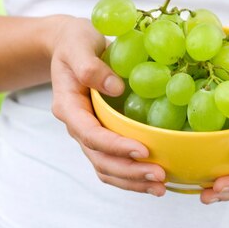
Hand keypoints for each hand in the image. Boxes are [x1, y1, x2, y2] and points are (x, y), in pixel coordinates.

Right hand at [49, 16, 166, 195]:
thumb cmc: (74, 42)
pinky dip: (132, 175)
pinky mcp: (101, 134)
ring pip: (106, 168)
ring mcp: (88, 133)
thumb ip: (91, 66)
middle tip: (159, 175)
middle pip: (99, 159)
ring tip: (161, 185)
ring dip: (132, 180)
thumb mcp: (78, 45)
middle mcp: (76, 125)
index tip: (143, 150)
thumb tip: (116, 88)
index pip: (90, 134)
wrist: (70, 45)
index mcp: (68, 107)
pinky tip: (153, 179)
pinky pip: (113, 162)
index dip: (116, 146)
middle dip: (129, 171)